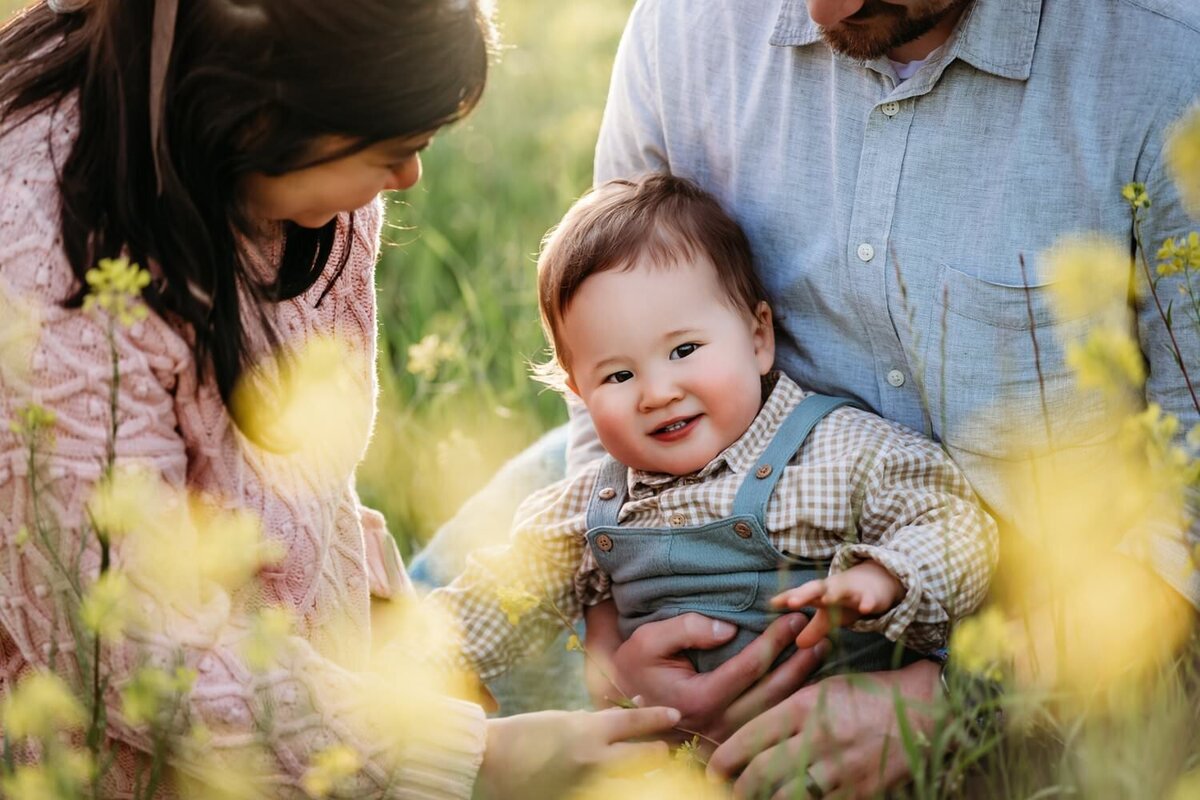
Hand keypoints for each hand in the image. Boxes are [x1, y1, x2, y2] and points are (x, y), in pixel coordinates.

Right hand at [475, 705, 679, 799]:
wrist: (490, 760)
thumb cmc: (525, 732)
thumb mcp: (563, 718)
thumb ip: (596, 717)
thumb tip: (627, 709)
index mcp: (588, 731)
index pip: (636, 722)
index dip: (658, 716)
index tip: (675, 714)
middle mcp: (593, 759)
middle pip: (646, 757)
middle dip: (658, 751)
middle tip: (661, 748)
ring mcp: (587, 785)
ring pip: (633, 781)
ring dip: (642, 773)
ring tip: (645, 768)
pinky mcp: (577, 798)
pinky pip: (607, 792)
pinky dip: (614, 786)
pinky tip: (612, 782)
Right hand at [583, 603, 825, 743]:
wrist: (622, 700)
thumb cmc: (636, 666)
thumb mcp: (649, 639)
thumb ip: (687, 629)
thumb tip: (729, 629)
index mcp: (699, 700)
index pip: (750, 666)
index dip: (775, 640)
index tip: (794, 618)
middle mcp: (716, 724)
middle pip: (772, 691)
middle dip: (799, 660)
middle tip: (820, 634)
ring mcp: (725, 737)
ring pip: (775, 710)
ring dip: (801, 681)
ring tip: (820, 652)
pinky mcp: (729, 740)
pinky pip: (768, 720)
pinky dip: (790, 700)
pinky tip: (804, 679)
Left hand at [707, 659, 939, 799]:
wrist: (925, 709)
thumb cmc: (868, 693)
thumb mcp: (824, 687)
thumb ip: (790, 706)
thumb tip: (752, 729)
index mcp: (805, 705)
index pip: (750, 736)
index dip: (725, 757)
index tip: (713, 767)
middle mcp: (818, 737)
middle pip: (761, 772)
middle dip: (738, 786)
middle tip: (726, 789)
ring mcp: (840, 767)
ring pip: (785, 796)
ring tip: (752, 798)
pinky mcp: (858, 791)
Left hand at [772, 561, 902, 648]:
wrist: (877, 582)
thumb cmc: (847, 599)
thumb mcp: (831, 615)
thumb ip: (814, 628)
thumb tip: (798, 644)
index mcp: (820, 594)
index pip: (800, 595)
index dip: (787, 598)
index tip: (772, 602)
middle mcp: (833, 589)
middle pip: (816, 589)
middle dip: (804, 594)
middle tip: (791, 601)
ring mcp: (853, 591)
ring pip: (842, 591)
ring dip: (833, 594)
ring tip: (825, 599)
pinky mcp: (871, 596)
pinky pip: (869, 599)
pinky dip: (867, 603)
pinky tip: (865, 609)